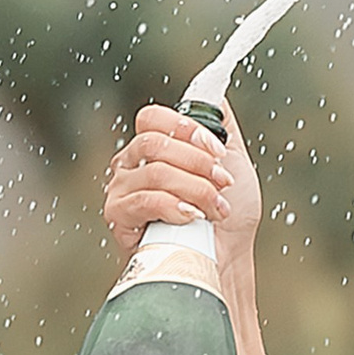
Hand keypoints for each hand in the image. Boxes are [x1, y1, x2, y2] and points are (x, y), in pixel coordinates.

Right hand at [103, 102, 262, 274]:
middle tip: (223, 182)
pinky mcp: (119, 217)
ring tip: (216, 208)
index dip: (186, 128)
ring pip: (155, 171)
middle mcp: (132, 164)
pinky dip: (175, 206)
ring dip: (195, 189)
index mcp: (153, 148)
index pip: (152, 118)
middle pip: (154, 142)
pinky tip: (192, 217)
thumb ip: (221, 127)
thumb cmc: (228, 218)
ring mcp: (122, 190)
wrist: (226, 260)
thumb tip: (216, 94)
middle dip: (197, 162)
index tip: (217, 149)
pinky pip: (145, 200)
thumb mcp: (234, 162)